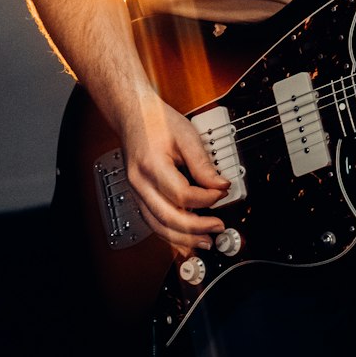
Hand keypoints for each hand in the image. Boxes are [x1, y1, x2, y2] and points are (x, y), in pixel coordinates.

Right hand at [122, 96, 230, 253]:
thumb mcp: (186, 135)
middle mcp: (140, 183)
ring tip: (205, 242)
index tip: (222, 192)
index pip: (182, 194)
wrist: (133, 114)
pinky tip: (184, 242)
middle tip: (218, 227)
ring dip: (182, 239)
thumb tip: (220, 185)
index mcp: (152, 165)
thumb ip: (203, 164)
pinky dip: (169, 235)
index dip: (206, 198)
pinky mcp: (139, 195)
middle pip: (168, 217)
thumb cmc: (156, 121)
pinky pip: (152, 222)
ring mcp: (136, 191)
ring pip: (157, 226)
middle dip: (196, 228)